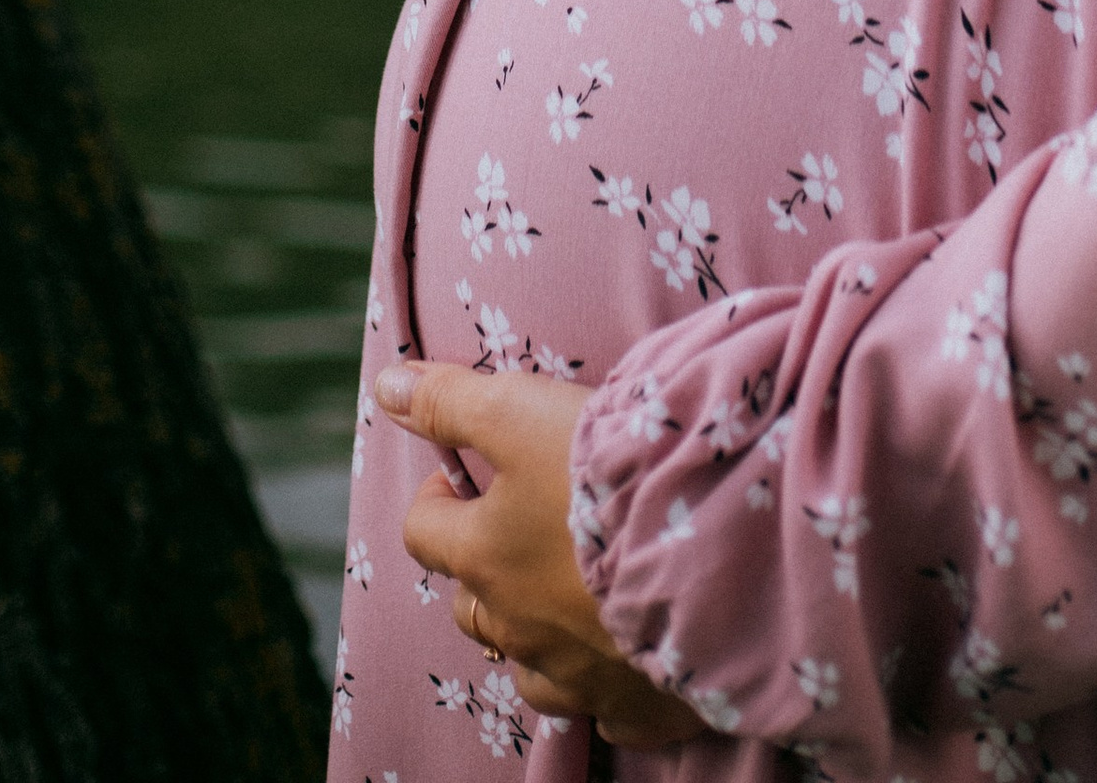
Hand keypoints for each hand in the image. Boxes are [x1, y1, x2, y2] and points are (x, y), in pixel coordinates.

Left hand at [378, 361, 704, 739]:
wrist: (710, 535)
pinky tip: (626, 649)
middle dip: (485, 571)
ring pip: (529, 666)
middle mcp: (517, 626)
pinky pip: (602, 708)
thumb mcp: (519, 411)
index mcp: (484, 558)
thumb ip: (451, 402)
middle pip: (471, 608)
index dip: (437, 501)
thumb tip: (386, 388)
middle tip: (524, 529)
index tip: (463, 479)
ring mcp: (574, 675)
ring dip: (536, 632)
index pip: (423, 534)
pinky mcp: (634, 704)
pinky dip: (604, 682)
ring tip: (570, 593)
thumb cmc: (605, 469)